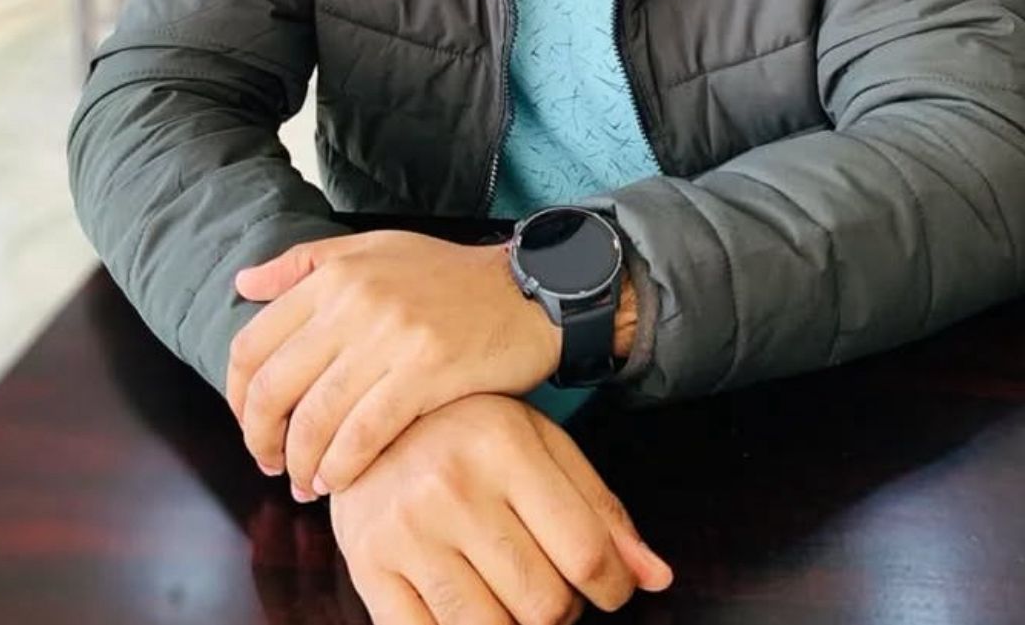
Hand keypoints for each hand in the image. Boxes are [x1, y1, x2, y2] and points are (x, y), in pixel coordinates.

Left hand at [226, 230, 562, 497]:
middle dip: (260, 440)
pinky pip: (363, 434)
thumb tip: (242, 283)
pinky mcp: (427, 372)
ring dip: (300, 464)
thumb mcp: (374, 249)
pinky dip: (341, 468)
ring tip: (306, 482)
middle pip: (273, 388)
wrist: (528, 290)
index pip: (251, 344)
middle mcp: (355, 301)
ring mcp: (391, 337)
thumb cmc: (448, 277)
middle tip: (270, 463)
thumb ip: (303, 264)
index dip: (237, 398)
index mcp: (335, 274)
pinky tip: (340, 481)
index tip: (251, 422)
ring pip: (315, 419)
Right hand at [329, 393, 672, 624]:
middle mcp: (451, 486)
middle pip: (543, 604)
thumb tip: (657, 578)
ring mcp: (405, 530)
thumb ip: (600, 507)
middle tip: (552, 588)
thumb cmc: (469, 433)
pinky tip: (472, 608)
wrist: (368, 419)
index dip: (612, 587)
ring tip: (513, 599)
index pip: (585, 552)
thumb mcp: (541, 444)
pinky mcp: (367, 568)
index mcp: (503, 445)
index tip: (609, 589)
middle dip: (563, 611)